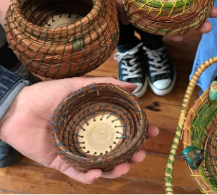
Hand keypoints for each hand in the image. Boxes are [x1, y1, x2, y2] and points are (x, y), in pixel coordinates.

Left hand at [0, 77, 159, 183]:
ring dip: (116, 170)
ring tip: (125, 167)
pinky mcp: (61, 163)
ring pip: (102, 165)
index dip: (140, 131)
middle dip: (132, 154)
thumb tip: (133, 86)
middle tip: (141, 154)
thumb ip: (106, 85)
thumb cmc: (48, 94)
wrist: (17, 108)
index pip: (123, 128)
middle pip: (117, 150)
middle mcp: (90, 137)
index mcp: (96, 120)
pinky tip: (98, 174)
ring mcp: (77, 151)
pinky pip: (78, 173)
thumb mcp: (79, 85)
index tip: (153, 132)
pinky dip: (89, 177)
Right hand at [106, 0, 216, 39]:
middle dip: (197, 21)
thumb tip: (123, 23)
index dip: (174, 31)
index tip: (182, 37)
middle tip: (206, 27)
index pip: (166, 22)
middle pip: (185, 12)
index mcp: (154, 4)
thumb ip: (120, 2)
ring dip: (206, 5)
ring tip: (214, 12)